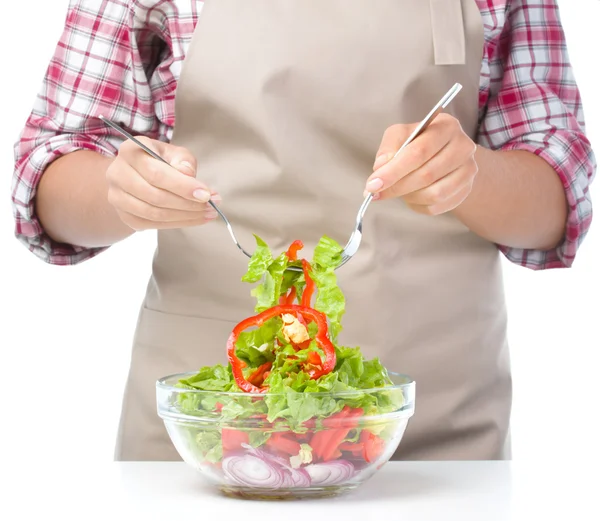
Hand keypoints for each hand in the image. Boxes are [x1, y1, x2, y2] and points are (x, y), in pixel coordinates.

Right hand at [106, 137, 219, 230]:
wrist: (138, 175)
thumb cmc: (160, 160)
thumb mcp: (174, 153)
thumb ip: (184, 161)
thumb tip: (188, 175)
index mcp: (130, 150)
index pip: (156, 174)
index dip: (183, 186)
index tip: (206, 195)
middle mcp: (117, 173)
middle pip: (155, 196)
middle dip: (187, 204)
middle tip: (211, 206)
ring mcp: (117, 197)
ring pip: (153, 213)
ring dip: (185, 216)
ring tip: (207, 213)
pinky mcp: (125, 216)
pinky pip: (152, 225)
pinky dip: (177, 224)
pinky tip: (194, 219)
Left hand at [364, 114, 478, 215]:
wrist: (445, 154)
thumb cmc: (419, 142)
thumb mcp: (400, 135)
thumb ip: (388, 148)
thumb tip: (380, 168)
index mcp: (446, 126)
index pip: (418, 152)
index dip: (394, 171)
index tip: (373, 184)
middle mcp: (463, 147)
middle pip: (426, 175)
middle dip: (397, 187)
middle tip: (377, 192)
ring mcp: (468, 170)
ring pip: (434, 194)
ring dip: (409, 197)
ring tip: (398, 191)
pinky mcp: (465, 190)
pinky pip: (437, 207)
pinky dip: (418, 205)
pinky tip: (411, 196)